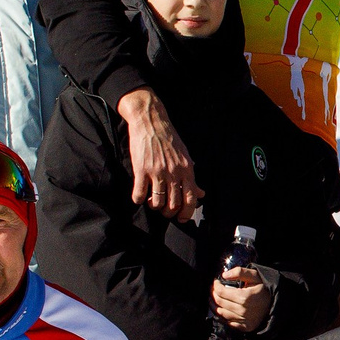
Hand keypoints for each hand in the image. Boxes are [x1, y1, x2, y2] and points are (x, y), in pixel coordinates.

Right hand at [117, 89, 198, 219]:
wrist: (150, 121)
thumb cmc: (169, 139)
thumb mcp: (185, 156)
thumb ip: (192, 176)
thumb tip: (201, 193)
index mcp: (187, 170)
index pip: (191, 198)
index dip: (186, 213)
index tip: (181, 218)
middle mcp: (173, 172)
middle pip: (173, 204)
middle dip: (169, 212)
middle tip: (164, 210)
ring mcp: (157, 171)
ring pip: (157, 201)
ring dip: (154, 206)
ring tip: (152, 201)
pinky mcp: (141, 169)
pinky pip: (140, 193)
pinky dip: (138, 199)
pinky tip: (139, 196)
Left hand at [211, 268, 270, 331]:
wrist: (276, 303)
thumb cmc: (264, 288)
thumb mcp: (255, 276)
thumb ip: (240, 272)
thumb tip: (224, 275)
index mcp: (244, 297)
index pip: (221, 292)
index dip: (215, 286)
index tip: (215, 282)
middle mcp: (243, 310)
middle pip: (219, 302)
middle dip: (213, 294)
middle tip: (213, 289)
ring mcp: (244, 320)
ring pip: (221, 313)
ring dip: (215, 305)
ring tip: (215, 298)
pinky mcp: (245, 327)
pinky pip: (228, 322)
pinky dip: (222, 316)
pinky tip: (222, 309)